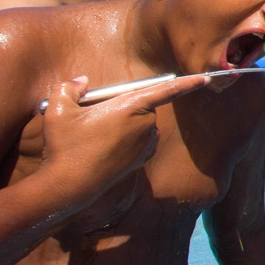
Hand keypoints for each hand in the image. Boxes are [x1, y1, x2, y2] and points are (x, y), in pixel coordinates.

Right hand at [40, 74, 209, 203]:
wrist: (68, 185)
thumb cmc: (64, 144)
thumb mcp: (57, 108)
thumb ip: (70, 87)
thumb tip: (80, 81)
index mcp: (131, 105)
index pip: (168, 89)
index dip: (189, 83)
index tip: (207, 80)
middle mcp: (145, 124)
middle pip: (142, 104)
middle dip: (124, 106)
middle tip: (93, 116)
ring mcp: (145, 143)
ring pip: (139, 123)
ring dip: (124, 124)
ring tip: (94, 136)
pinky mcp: (141, 159)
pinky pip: (139, 140)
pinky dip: (126, 140)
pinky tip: (104, 148)